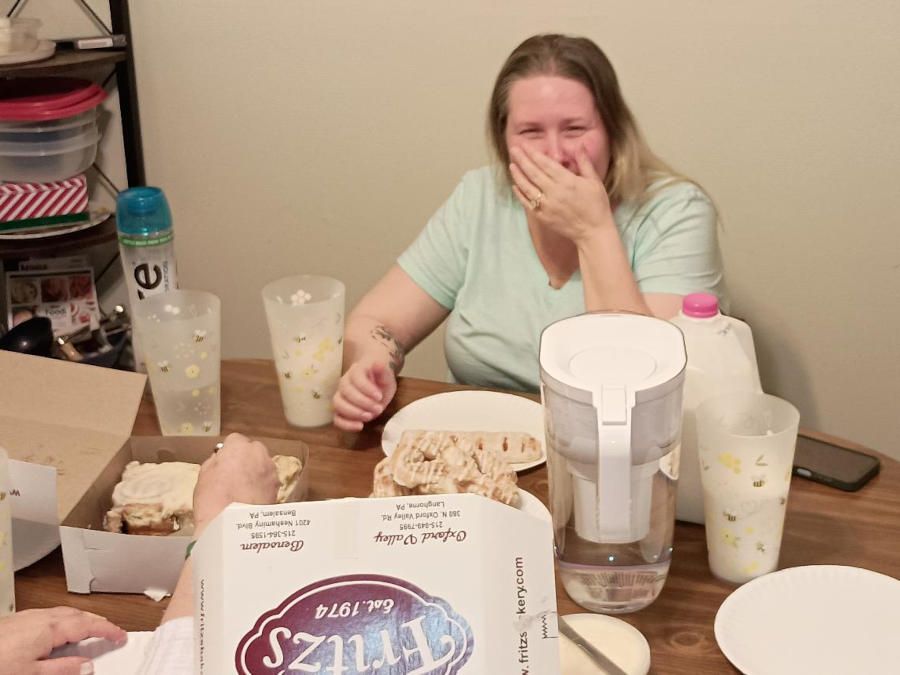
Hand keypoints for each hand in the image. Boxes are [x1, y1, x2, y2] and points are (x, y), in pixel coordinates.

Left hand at [0, 607, 125, 674]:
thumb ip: (64, 669)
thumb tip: (87, 665)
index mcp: (50, 628)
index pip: (89, 626)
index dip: (108, 630)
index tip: (121, 636)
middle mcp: (41, 617)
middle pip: (78, 615)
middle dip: (97, 621)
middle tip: (110, 631)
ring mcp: (27, 617)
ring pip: (63, 613)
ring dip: (80, 619)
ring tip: (88, 629)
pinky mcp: (15, 620)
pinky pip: (48, 615)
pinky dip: (63, 620)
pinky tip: (57, 631)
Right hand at [192, 433, 279, 536]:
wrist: (232, 525)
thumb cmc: (212, 499)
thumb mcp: (204, 475)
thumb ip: (215, 462)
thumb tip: (221, 459)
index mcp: (238, 447)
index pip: (235, 441)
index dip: (228, 452)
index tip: (224, 463)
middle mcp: (259, 454)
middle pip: (253, 451)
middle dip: (246, 459)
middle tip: (235, 476)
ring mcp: (271, 470)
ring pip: (263, 465)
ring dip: (256, 472)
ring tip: (244, 490)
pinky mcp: (278, 487)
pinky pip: (268, 481)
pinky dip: (263, 486)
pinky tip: (253, 498)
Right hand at [332, 359, 396, 430]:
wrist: (375, 385)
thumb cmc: (380, 380)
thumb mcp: (386, 376)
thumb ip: (382, 371)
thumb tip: (377, 364)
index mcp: (356, 372)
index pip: (356, 378)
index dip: (367, 388)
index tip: (379, 396)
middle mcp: (344, 384)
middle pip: (346, 392)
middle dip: (363, 402)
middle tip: (378, 409)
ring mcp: (340, 398)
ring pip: (338, 405)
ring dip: (354, 413)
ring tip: (369, 417)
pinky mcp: (340, 412)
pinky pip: (336, 419)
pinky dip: (346, 425)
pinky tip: (360, 426)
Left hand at [509, 144, 614, 244]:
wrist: (593, 231)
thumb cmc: (597, 205)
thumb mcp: (594, 181)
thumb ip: (584, 162)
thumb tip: (580, 144)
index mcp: (567, 181)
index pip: (545, 164)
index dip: (533, 153)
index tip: (524, 145)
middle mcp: (554, 192)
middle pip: (533, 173)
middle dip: (522, 160)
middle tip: (513, 149)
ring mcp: (547, 206)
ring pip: (528, 187)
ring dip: (518, 175)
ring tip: (512, 165)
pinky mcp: (543, 217)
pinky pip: (528, 204)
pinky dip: (520, 194)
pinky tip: (515, 185)